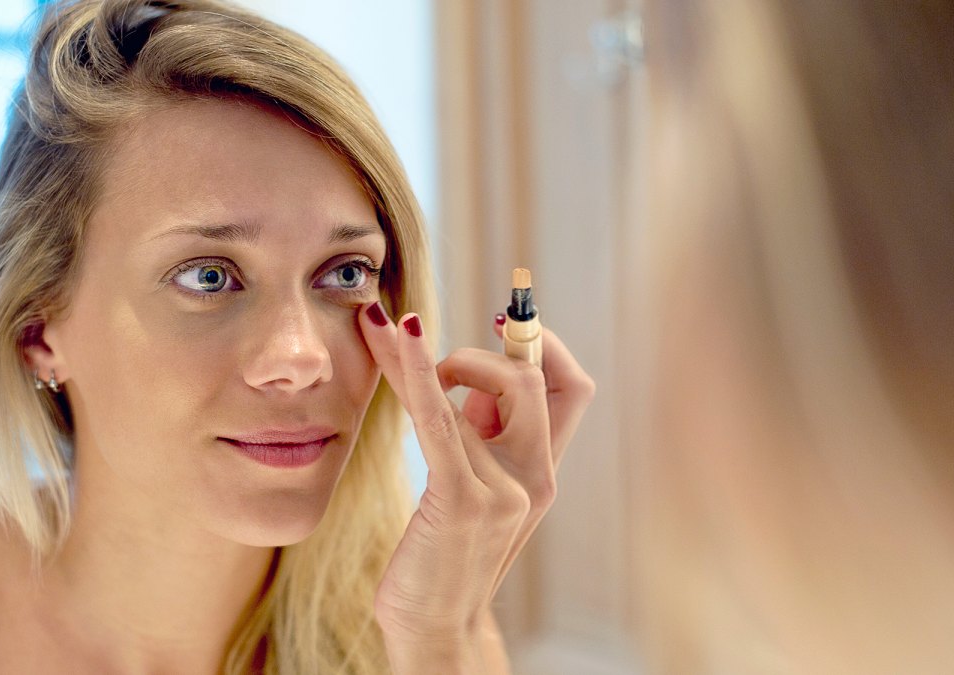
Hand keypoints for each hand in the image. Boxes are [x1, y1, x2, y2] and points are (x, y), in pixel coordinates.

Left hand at [357, 302, 594, 659]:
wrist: (435, 630)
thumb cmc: (444, 557)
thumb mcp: (476, 491)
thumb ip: (480, 440)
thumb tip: (460, 378)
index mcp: (543, 470)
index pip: (573, 388)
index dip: (545, 345)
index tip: (505, 320)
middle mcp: (536, 476)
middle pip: (534, 379)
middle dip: (484, 350)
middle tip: (438, 359)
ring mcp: (505, 489)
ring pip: (468, 396)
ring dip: (418, 356)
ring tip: (380, 334)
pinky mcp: (463, 499)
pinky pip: (441, 420)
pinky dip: (417, 374)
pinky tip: (396, 341)